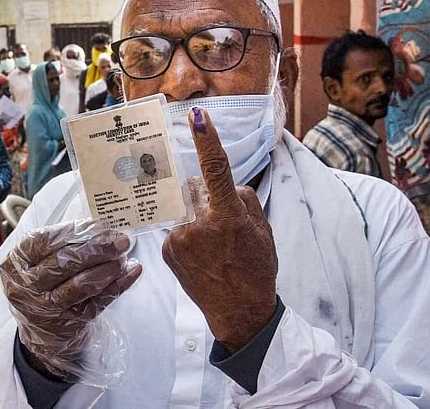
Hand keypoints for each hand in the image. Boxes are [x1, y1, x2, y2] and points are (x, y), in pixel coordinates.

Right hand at [0, 219, 141, 379]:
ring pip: (80, 285)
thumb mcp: (40, 263)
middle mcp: (25, 285)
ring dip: (107, 268)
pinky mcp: (66, 323)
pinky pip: (96, 303)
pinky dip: (117, 287)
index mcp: (16, 262)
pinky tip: (131, 273)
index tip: (101, 225)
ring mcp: (44, 308)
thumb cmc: (45, 285)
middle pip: (64, 262)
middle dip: (97, 248)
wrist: (43, 332)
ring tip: (124, 257)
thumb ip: (64, 244)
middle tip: (121, 239)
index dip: (74, 231)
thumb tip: (102, 227)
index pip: (45, 241)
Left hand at [162, 107, 277, 352]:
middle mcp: (200, 224)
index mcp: (228, 217)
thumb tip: (225, 185)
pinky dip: (188, 235)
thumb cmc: (255, 270)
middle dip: (207, 198)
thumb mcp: (263, 231)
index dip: (208, 141)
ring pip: (187, 208)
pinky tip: (201, 257)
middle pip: (197, 189)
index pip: (217, 170)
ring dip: (197, 218)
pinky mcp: (167, 249)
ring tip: (212, 249)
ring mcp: (180, 238)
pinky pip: (177, 226)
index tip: (198, 117)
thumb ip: (243, 200)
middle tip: (223, 229)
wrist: (239, 312)